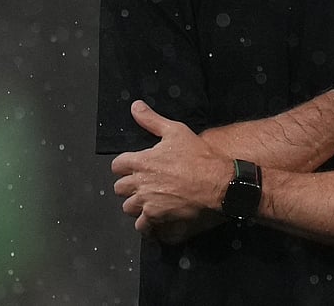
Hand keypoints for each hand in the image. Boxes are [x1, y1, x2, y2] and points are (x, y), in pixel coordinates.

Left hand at [110, 101, 228, 242]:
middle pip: (119, 188)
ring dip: (136, 205)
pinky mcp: (156, 216)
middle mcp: (140, 182)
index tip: (134, 168)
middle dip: (129, 186)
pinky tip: (153, 219)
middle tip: (143, 185)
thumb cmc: (198, 156)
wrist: (216, 181)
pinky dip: (145, 224)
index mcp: (141, 161)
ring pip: (128, 207)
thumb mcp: (175, 131)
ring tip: (148, 201)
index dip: (124, 166)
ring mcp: (147, 200)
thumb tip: (135, 107)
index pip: (116, 166)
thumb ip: (151, 120)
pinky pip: (141, 225)